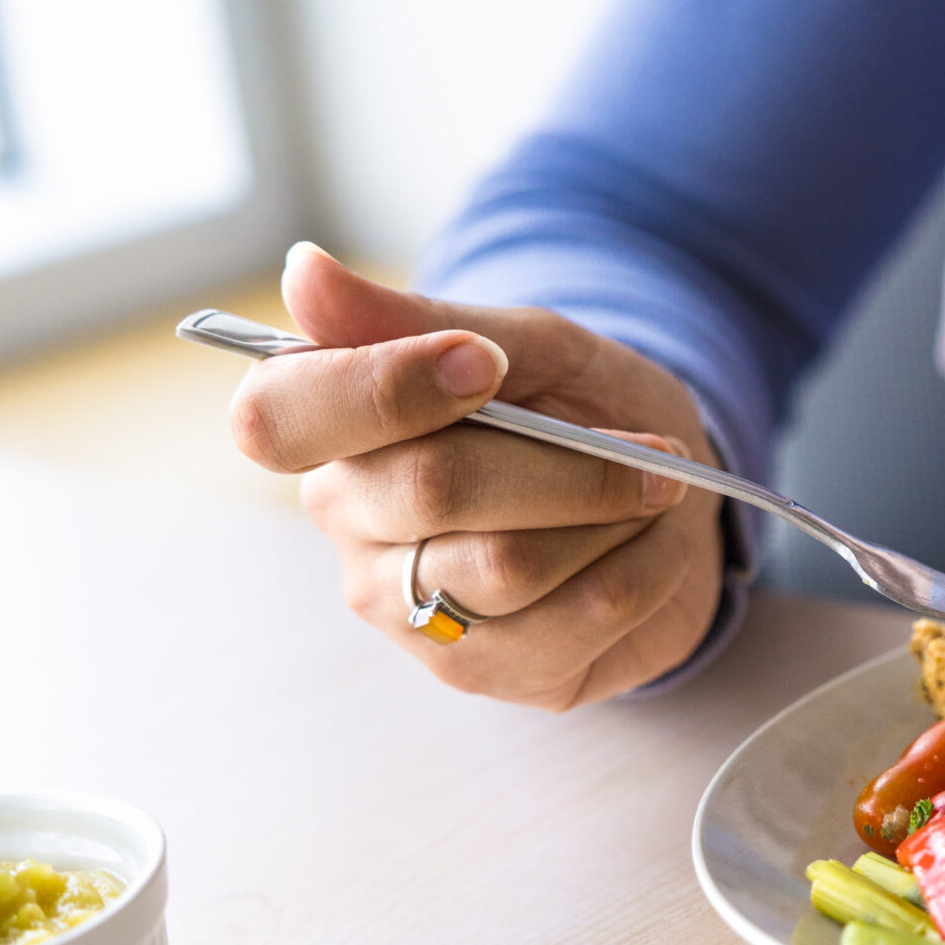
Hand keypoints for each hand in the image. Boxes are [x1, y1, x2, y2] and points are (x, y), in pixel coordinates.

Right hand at [229, 244, 727, 707]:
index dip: (384, 386)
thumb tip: (304, 274)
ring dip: (613, 518)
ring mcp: (407, 611)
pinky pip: (578, 618)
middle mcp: (350, 526)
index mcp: (332, 431)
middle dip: (565, 463)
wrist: (664, 496)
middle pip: (430, 488)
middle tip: (648, 448)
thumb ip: (420, 321)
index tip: (486, 364)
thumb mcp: (521, 343)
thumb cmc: (577, 412)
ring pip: (510, 567)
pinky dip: (646, 567)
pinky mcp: (481, 671)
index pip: (279, 417)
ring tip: (651, 494)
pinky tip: (653, 545)